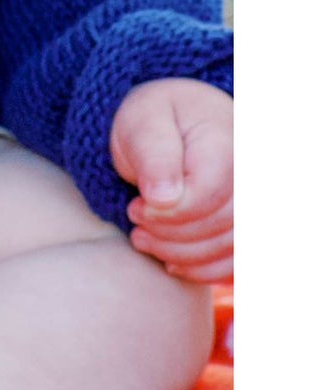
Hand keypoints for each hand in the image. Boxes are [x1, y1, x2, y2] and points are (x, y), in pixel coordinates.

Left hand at [110, 77, 231, 281]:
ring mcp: (254, 202)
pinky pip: (240, 259)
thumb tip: (163, 198)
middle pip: (221, 225)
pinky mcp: (248, 223)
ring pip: (233, 247)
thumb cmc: (156, 120)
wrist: (178, 120)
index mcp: (225, 143)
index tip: (135, 208)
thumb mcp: (142, 123)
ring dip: (184, 256)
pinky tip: (173, 262)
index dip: (167, 214)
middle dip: (170, 236)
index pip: (207, 195)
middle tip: (136, 227)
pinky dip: (206, 269)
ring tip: (144, 241)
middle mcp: (250, 175)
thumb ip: (153, 155)